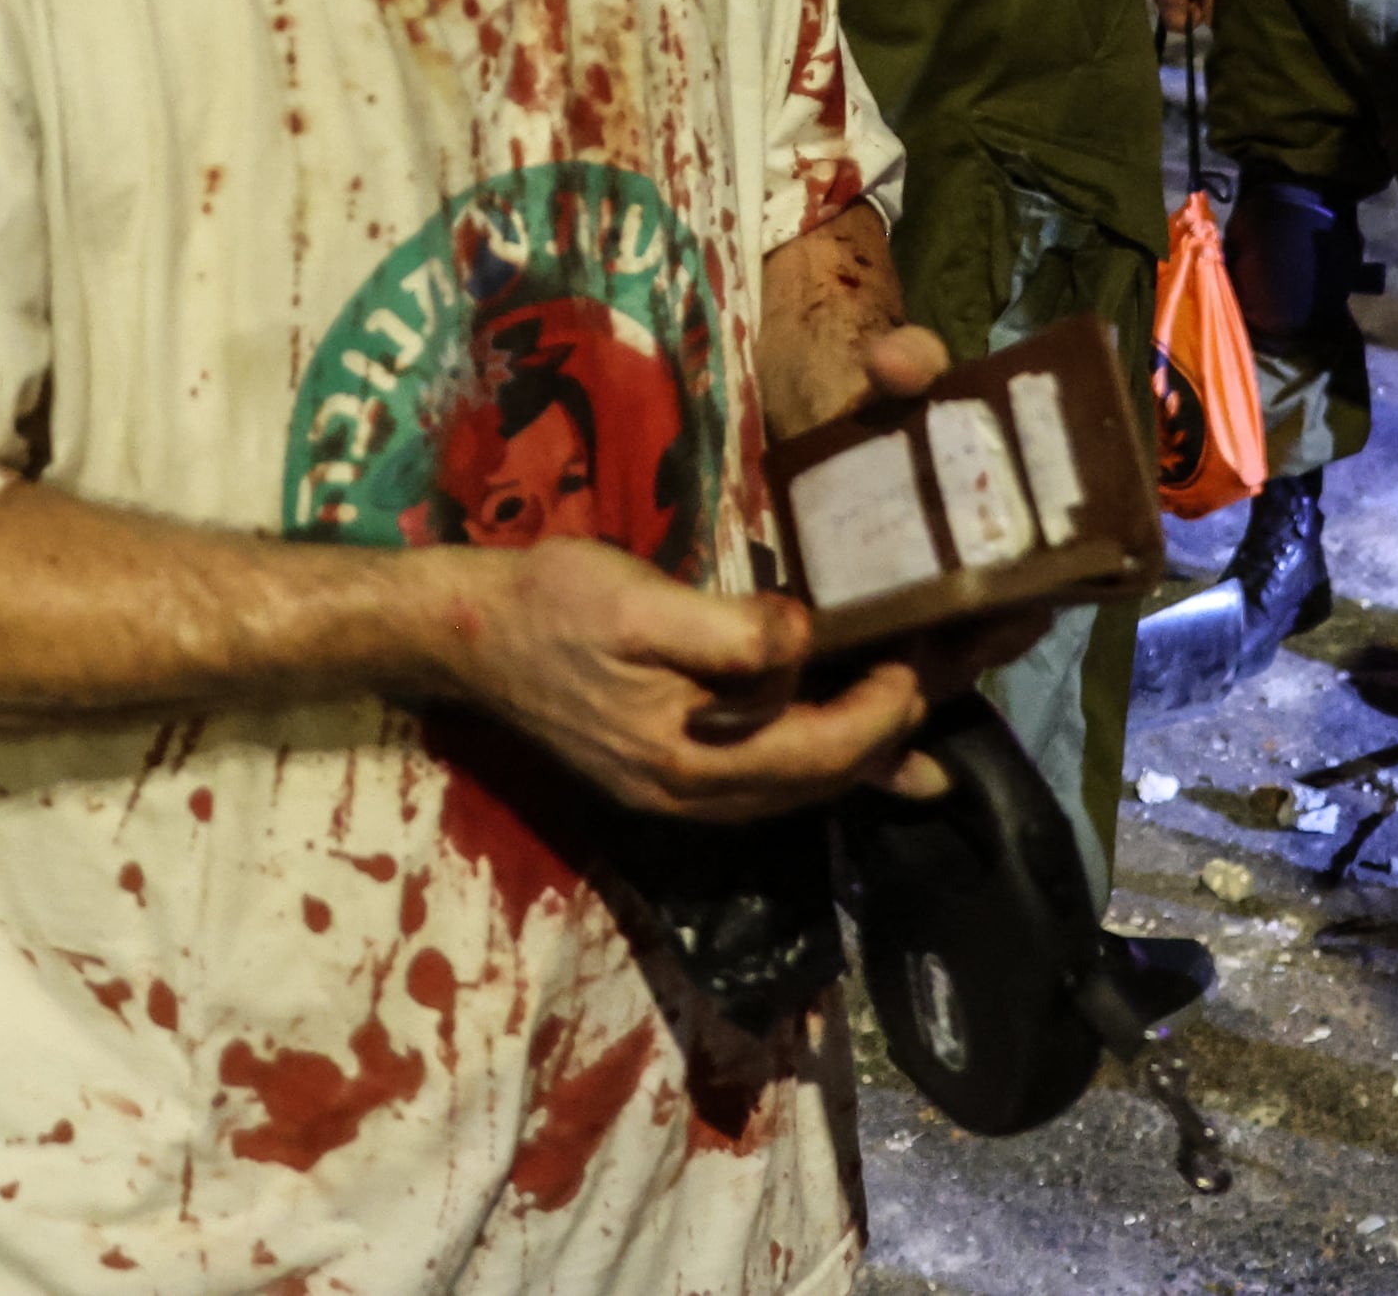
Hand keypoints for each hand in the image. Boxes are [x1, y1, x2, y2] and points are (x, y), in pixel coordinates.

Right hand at [421, 537, 933, 820]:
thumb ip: (727, 632)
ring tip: (914, 734)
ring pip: (789, 794)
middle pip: (811, 786)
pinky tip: (844, 757)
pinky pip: (758, 786)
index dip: (875, 715)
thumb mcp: (640, 602)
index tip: (913, 663)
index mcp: (685, 757)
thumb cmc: (552, 605)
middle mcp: (686, 796)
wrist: (467, 636)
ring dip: (855, 762)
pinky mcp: (661, 777)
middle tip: (930, 682)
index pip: (812, 753)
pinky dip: (811, 769)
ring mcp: (671, 795)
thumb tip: (804, 639)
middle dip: (881, 742)